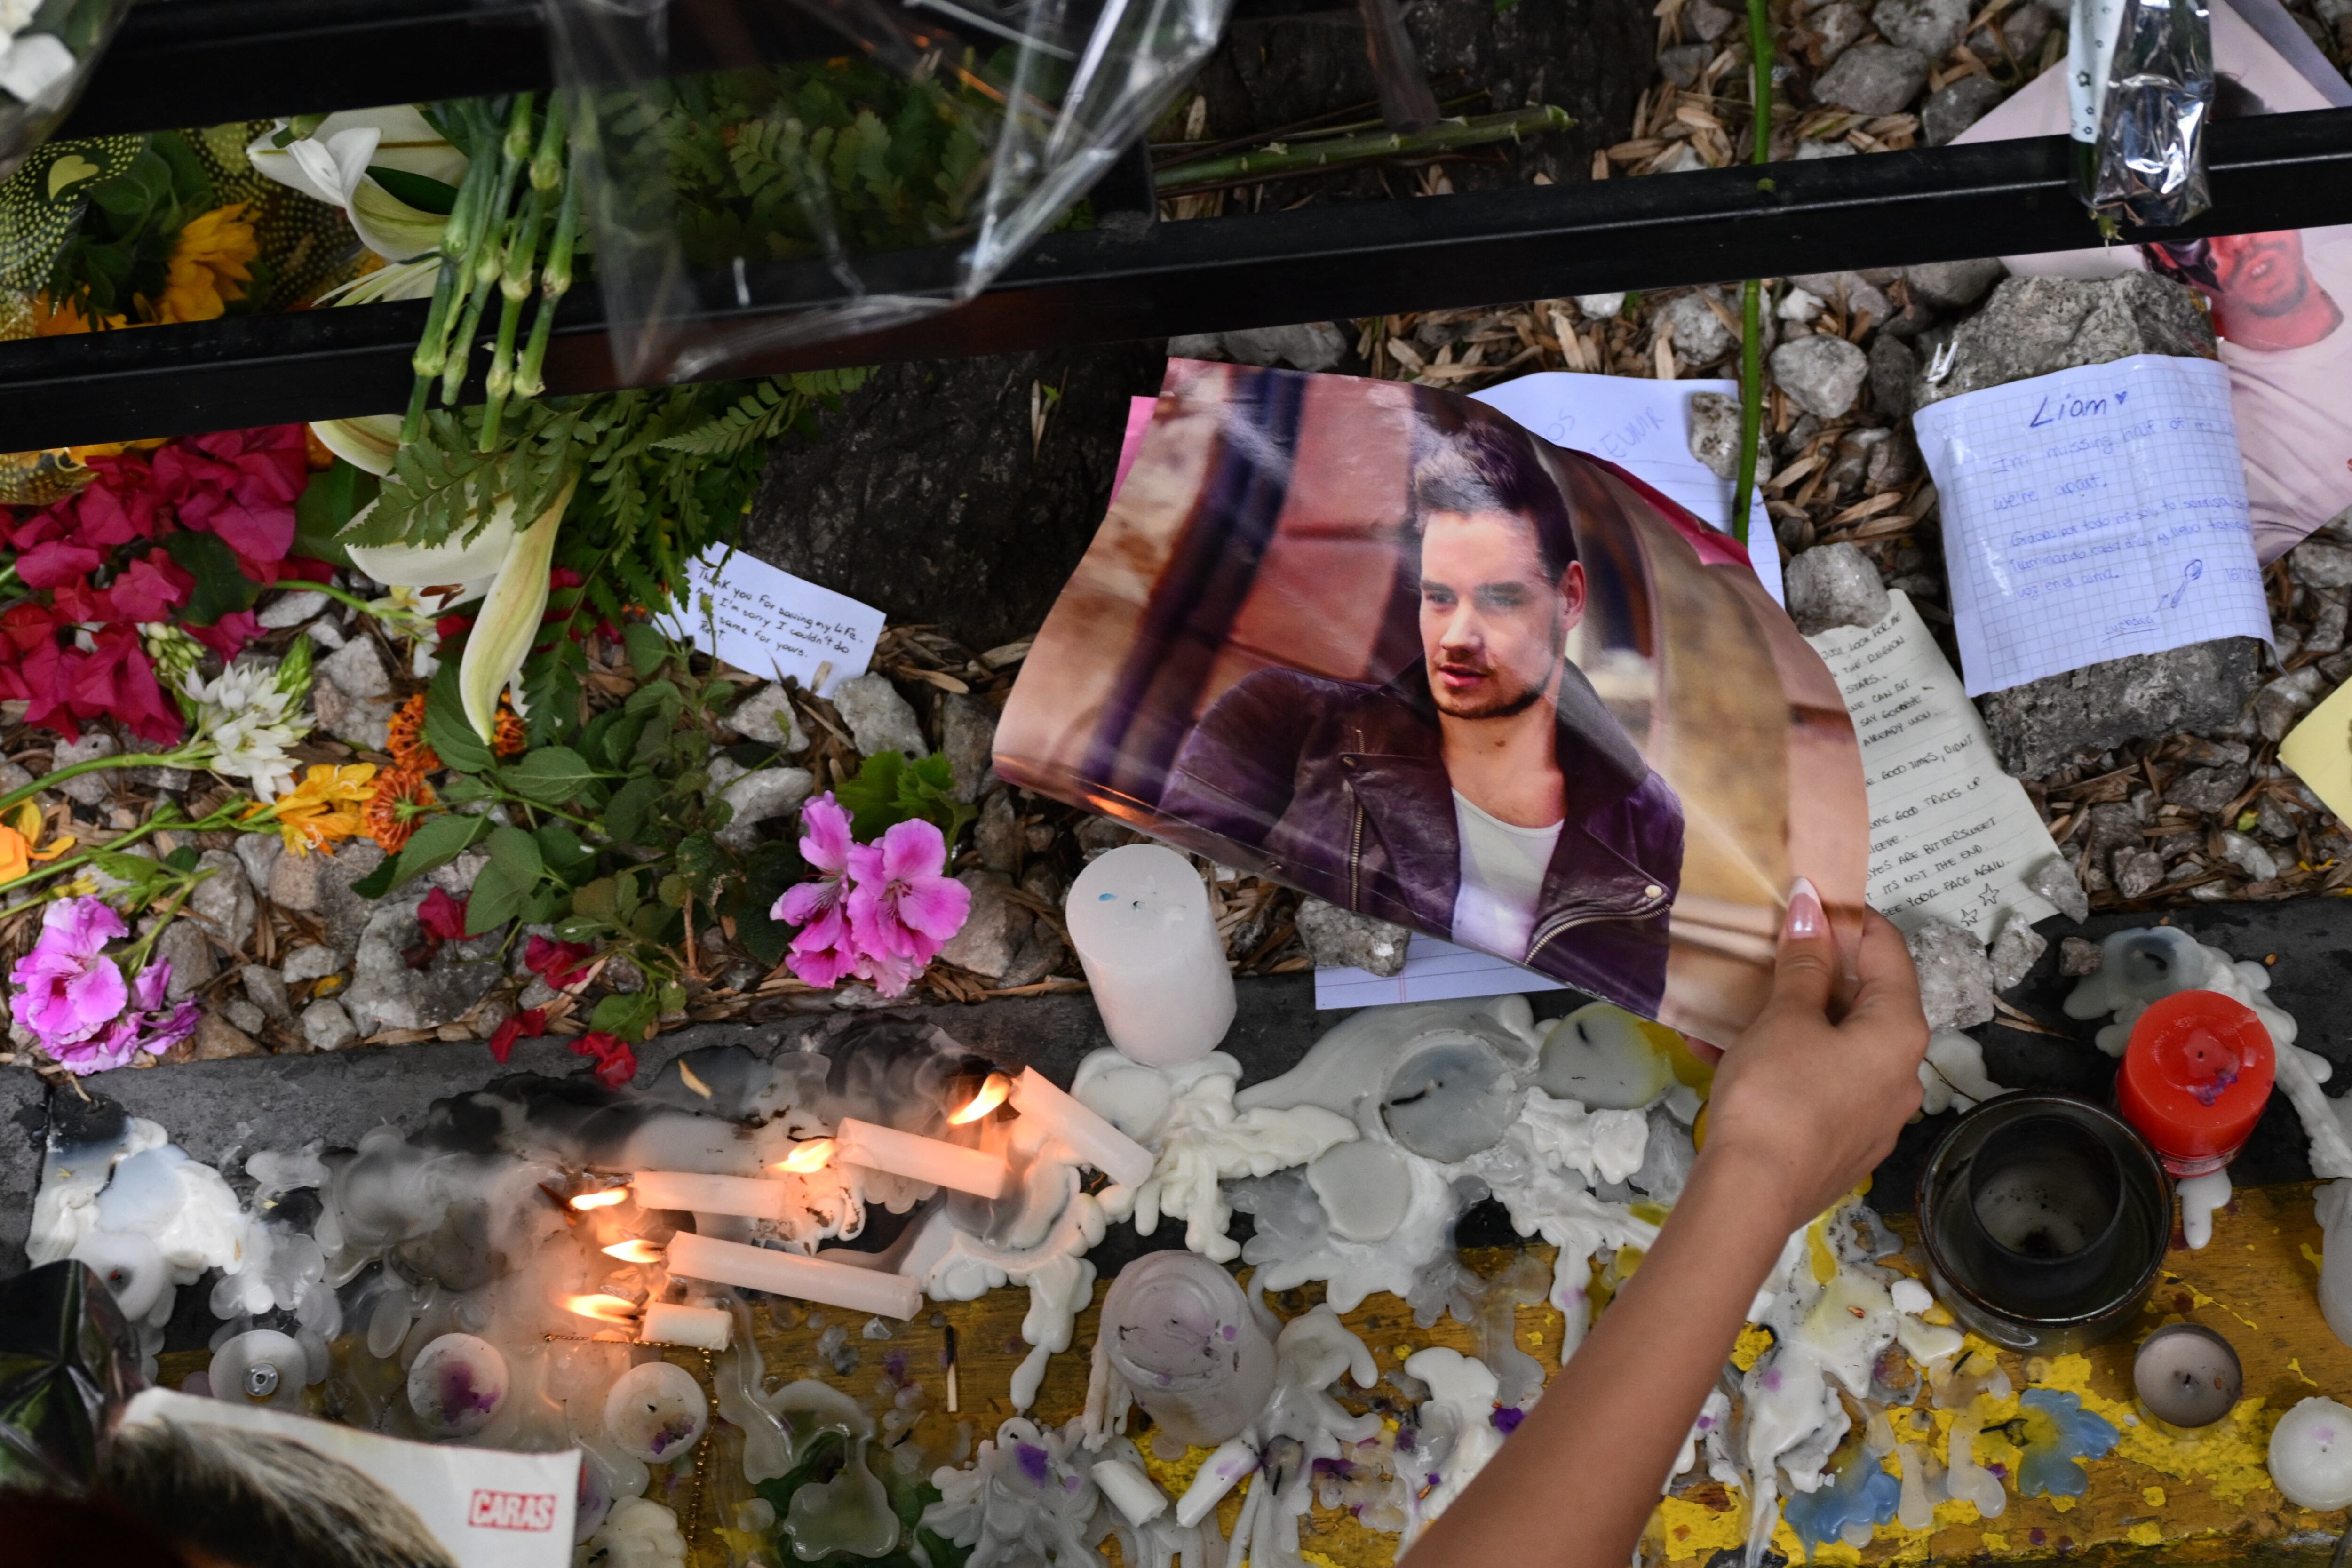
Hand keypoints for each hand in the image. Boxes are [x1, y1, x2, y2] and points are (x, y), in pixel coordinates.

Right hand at [1697, 882, 1927, 1235]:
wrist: (1752, 1196)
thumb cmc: (1775, 1094)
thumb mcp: (1785, 1018)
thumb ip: (1803, 961)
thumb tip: (1814, 906)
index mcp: (1900, 1034)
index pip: (1889, 952)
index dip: (1850, 919)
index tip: (1810, 900)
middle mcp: (1903, 1075)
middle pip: (1863, 1003)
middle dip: (1811, 974)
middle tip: (1766, 954)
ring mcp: (1876, 1116)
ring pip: (1834, 1047)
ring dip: (1787, 1022)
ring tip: (1731, 1011)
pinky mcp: (1844, 1145)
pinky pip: (1818, 1087)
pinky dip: (1782, 1065)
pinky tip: (1726, 1060)